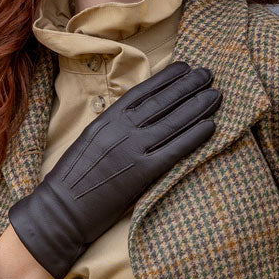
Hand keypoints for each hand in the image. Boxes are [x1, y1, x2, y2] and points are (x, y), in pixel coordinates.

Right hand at [8, 61, 220, 278]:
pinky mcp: (141, 172)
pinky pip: (174, 150)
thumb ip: (114, 125)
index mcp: (107, 118)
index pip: (144, 91)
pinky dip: (194, 136)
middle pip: (163, 101)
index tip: (185, 68)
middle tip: (208, 74)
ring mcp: (132, 149)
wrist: (61, 210)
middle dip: (189, 86)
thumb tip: (138, 114)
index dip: (168, 78)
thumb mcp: (91, 139)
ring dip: (198, 106)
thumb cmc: (73, 177)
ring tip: (216, 95)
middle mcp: (121, 129)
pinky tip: (210, 126)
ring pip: (173, 122)